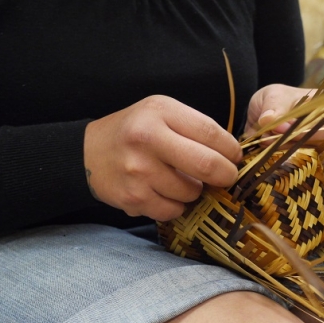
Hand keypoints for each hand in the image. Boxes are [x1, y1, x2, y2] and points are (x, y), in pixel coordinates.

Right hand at [84, 95, 241, 220]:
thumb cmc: (134, 131)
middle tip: (226, 177)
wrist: (88, 153)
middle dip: (226, 175)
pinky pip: (173, 210)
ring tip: (179, 179)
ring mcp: (138, 171)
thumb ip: (193, 127)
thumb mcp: (161, 113)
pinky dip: (175, 205)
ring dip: (194, 190)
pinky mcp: (133, 198)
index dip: (231, 149)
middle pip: (208, 165)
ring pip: (192, 192)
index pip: (211, 132)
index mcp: (159, 111)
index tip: (235, 157)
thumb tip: (232, 155)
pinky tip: (163, 192)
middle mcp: (147, 139)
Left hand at [244, 84, 323, 164]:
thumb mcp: (271, 98)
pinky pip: (302, 169)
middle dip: (308, 132)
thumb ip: (273, 108)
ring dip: (291, 146)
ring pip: (318, 154)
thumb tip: (269, 121)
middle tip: (279, 127)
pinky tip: (269, 150)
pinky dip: (283, 159)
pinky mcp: (311, 169)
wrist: (261, 122)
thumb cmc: (275, 104)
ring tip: (268, 136)